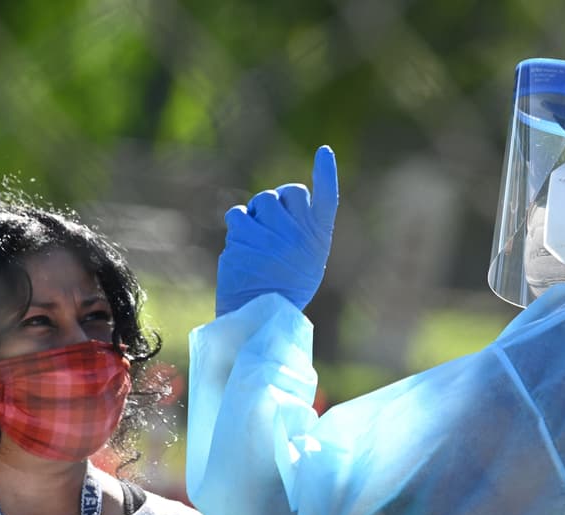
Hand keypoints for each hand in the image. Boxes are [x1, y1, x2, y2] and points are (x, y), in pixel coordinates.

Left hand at [216, 145, 338, 315]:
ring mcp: (272, 233)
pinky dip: (238, 225)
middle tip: (272, 226)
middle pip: (286, 192)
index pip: (326, 198)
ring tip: (258, 242)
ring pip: (261, 201)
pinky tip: (242, 246)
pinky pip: (238, 214)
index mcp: (318, 238)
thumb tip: (285, 198)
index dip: (326, 173)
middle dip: (277, 202)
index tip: (324, 151)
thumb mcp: (308, 260)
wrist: (260, 313)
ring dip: (256, 215)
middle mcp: (298, 233)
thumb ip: (304, 229)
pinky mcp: (245, 236)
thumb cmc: (286, 287)